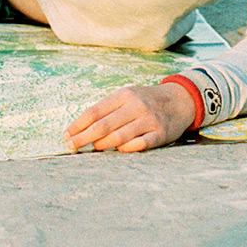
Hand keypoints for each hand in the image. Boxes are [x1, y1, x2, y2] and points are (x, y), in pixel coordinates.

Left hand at [65, 80, 196, 154]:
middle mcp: (135, 106)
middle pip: (103, 125)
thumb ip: (108, 110)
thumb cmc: (145, 101)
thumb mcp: (127, 97)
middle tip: (71, 146)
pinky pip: (140, 145)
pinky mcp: (161, 134)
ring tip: (91, 149)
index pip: (95, 111)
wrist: (179, 100)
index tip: (66, 135)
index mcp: (123, 95)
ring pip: (119, 136)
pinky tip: (116, 152)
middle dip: (84, 137)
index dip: (78, 124)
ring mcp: (149, 120)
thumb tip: (83, 129)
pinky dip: (125, 149)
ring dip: (102, 145)